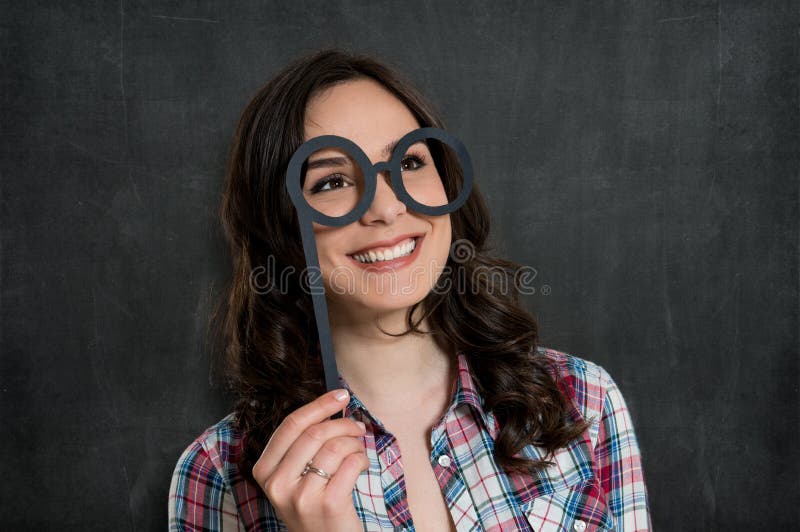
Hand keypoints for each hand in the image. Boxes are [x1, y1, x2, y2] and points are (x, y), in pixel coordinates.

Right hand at [252, 389, 368, 531]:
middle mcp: (278, 484)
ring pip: (335, 446)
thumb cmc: (313, 507)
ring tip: (359, 450)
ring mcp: (302, 495)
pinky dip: (362, 458)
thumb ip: (303, 446)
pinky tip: (361, 465)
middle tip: (357, 426)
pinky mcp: (328, 504)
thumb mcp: (294, 478)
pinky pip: (350, 463)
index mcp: (265, 471)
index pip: (291, 425)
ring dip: (354, 442)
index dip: (319, 405)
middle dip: (342, 423)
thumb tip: (330, 407)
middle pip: (314, 432)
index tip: (340, 395)